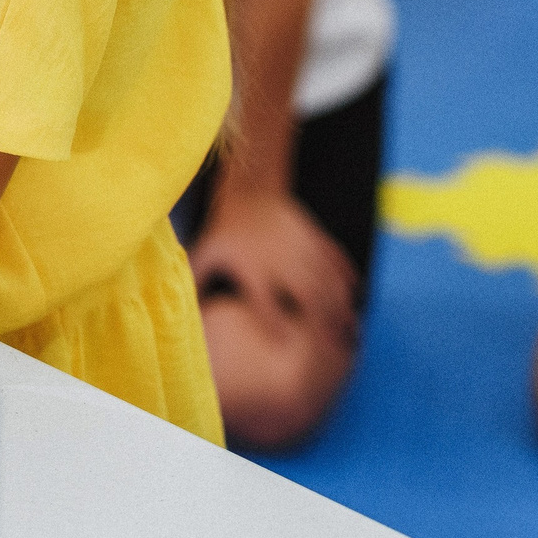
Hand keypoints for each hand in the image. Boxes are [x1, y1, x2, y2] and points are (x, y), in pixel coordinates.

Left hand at [190, 186, 356, 345]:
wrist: (249, 190)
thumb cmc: (225, 231)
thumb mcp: (207, 252)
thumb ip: (198, 280)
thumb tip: (182, 312)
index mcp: (251, 265)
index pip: (264, 300)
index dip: (273, 322)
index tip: (284, 343)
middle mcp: (279, 257)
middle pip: (306, 294)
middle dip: (323, 322)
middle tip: (337, 347)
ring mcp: (300, 245)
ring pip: (327, 280)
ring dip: (341, 306)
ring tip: (350, 330)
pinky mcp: (315, 235)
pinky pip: (336, 259)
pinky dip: (347, 277)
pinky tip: (355, 297)